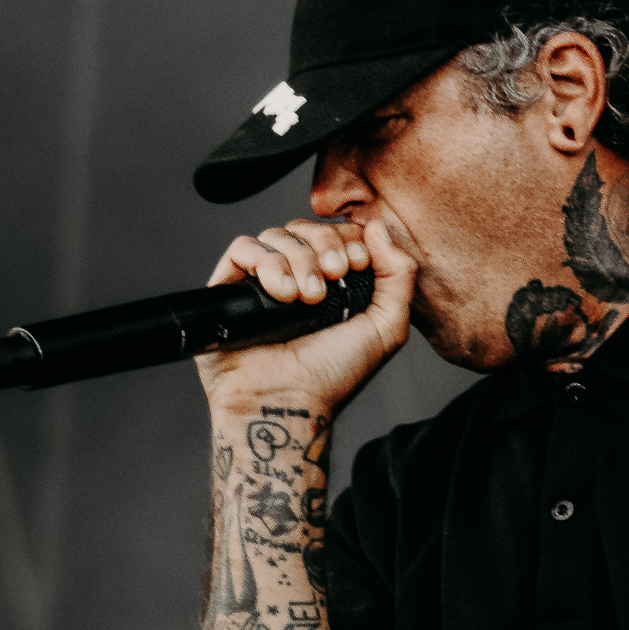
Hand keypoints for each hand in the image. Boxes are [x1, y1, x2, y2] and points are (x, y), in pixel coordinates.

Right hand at [195, 212, 413, 420]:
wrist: (286, 402)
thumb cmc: (332, 376)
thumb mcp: (385, 328)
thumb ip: (399, 276)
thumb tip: (378, 226)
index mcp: (333, 284)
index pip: (338, 233)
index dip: (348, 238)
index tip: (357, 263)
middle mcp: (296, 278)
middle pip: (307, 228)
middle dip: (325, 245)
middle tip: (333, 276)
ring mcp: (262, 282)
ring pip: (277, 235)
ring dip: (297, 258)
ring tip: (305, 297)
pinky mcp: (230, 287)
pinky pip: (244, 248)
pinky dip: (266, 262)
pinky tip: (281, 293)